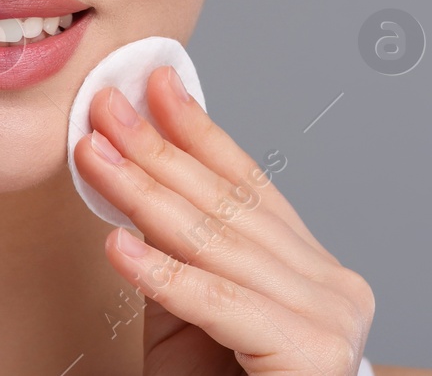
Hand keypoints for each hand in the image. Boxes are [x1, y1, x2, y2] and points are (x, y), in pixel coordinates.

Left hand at [74, 65, 375, 375]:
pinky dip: (164, 276)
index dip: (200, 132)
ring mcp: (331, 320)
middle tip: (105, 108)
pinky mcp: (312, 358)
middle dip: (158, 151)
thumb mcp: (194, 323)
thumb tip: (136, 190)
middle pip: (230, 208)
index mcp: (315, 272)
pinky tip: (119, 245)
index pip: (251, 186)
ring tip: (95, 157)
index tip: (158, 84)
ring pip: (219, 246)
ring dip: (145, 197)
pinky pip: (221, 307)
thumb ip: (180, 259)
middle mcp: (336, 287)